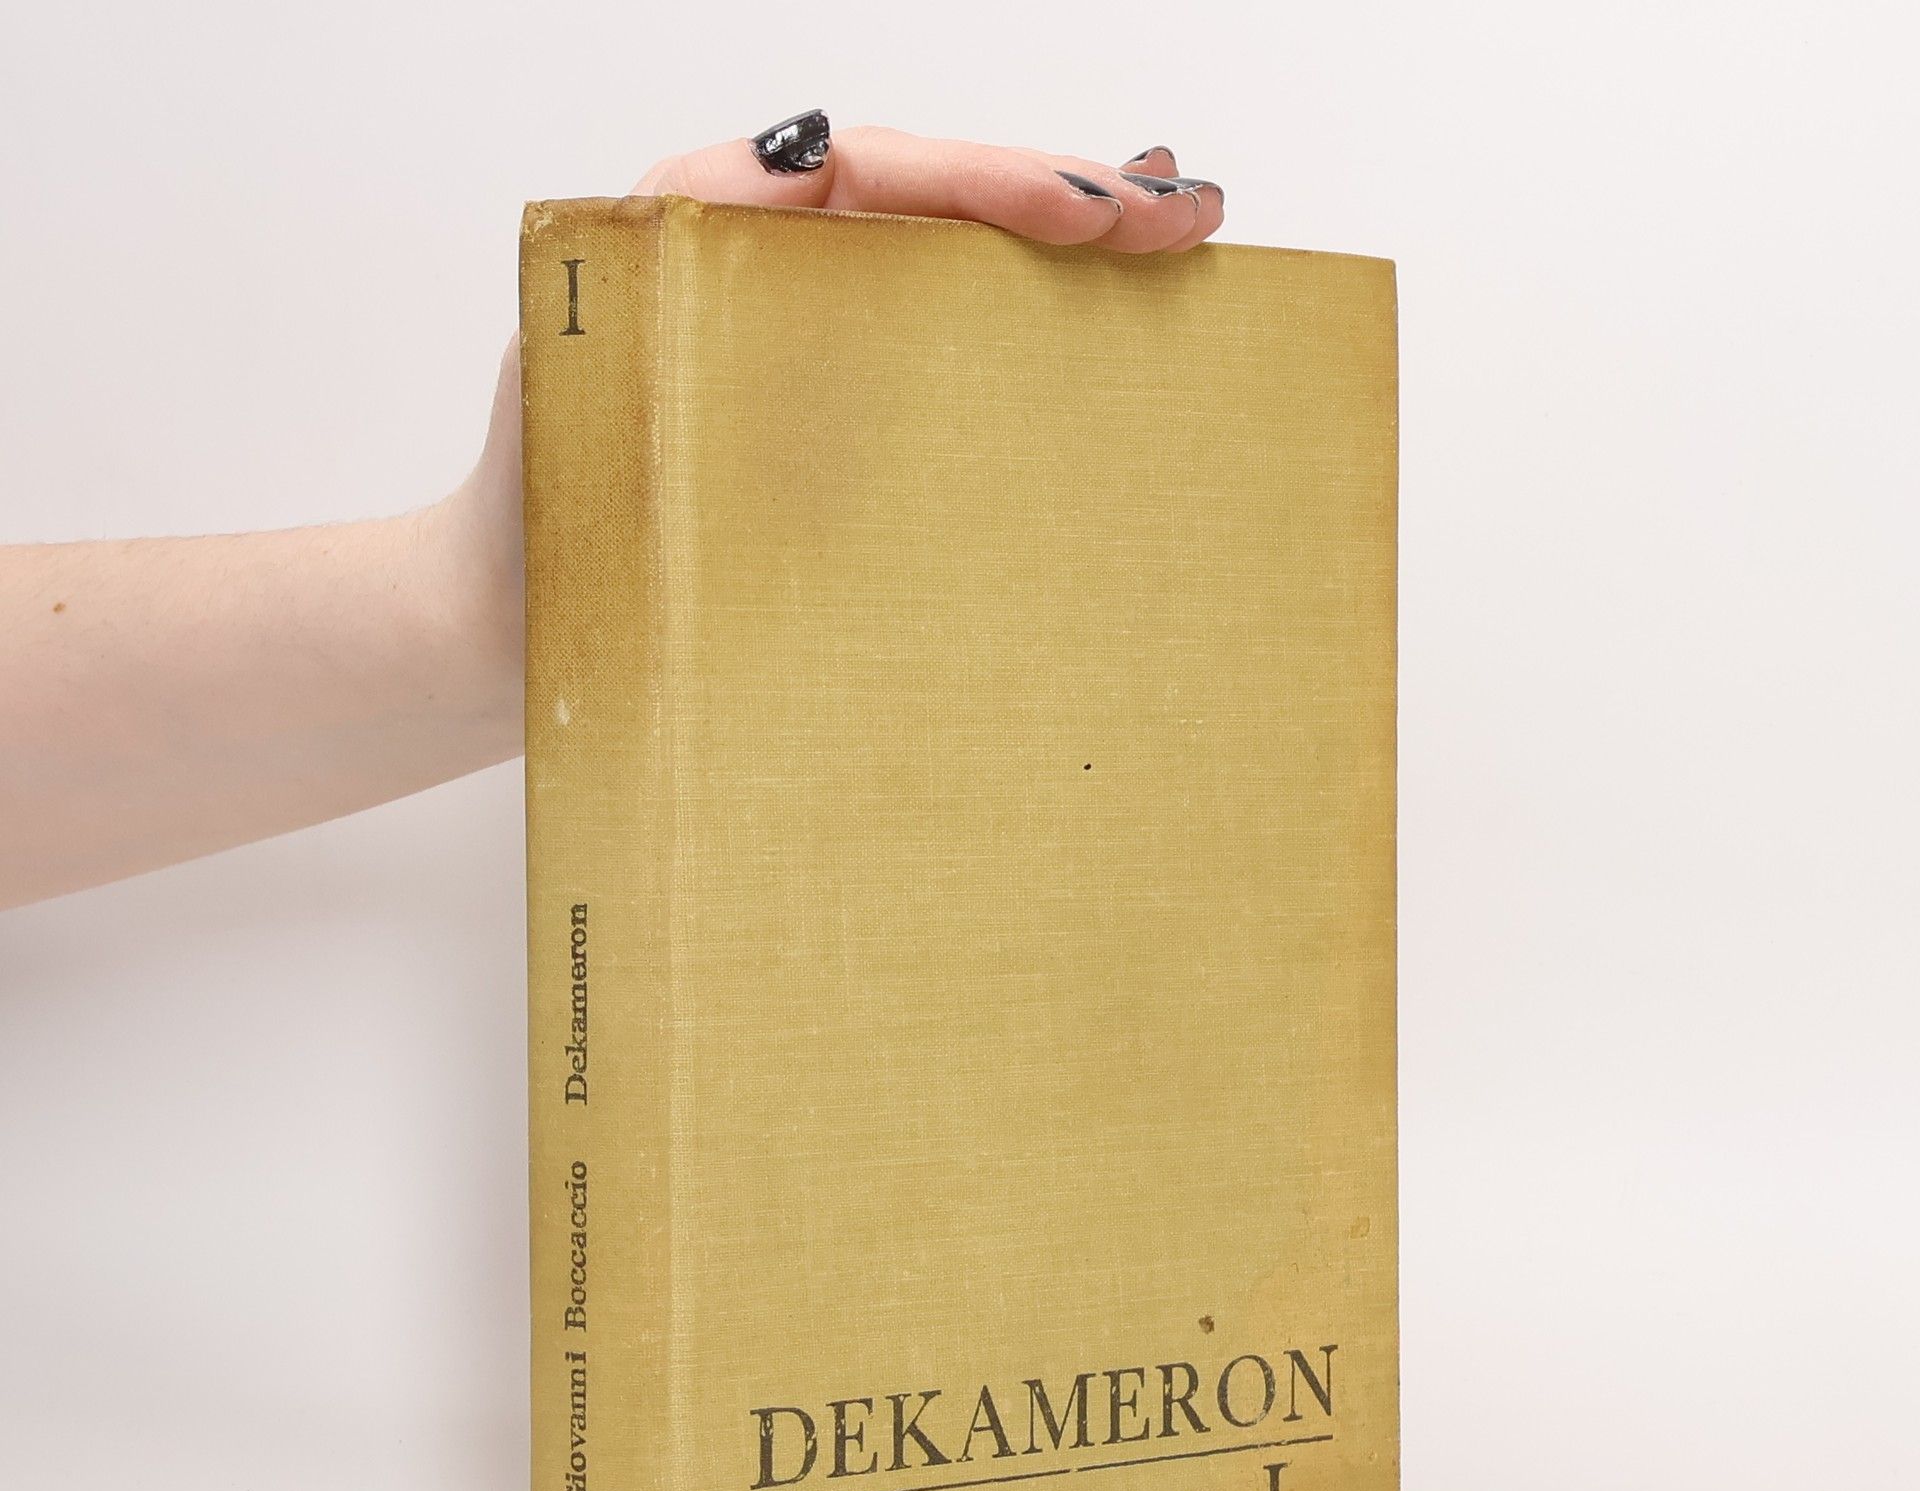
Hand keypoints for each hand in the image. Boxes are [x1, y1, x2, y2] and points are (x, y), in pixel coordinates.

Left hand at [445, 118, 1225, 693]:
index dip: (993, 182)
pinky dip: (1014, 331)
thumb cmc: (527, 514)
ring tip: (1168, 232)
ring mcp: (803, 354)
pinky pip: (930, 357)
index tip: (1090, 215)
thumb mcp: (584, 360)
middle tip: (1183, 217)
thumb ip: (676, 249)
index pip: (879, 172)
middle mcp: (766, 277)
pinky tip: (1089, 319)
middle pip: (936, 207)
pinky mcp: (820, 431)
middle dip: (1064, 198)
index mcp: (712, 235)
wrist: (497, 630)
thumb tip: (816, 156)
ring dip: (1062, 248)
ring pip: (949, 272)